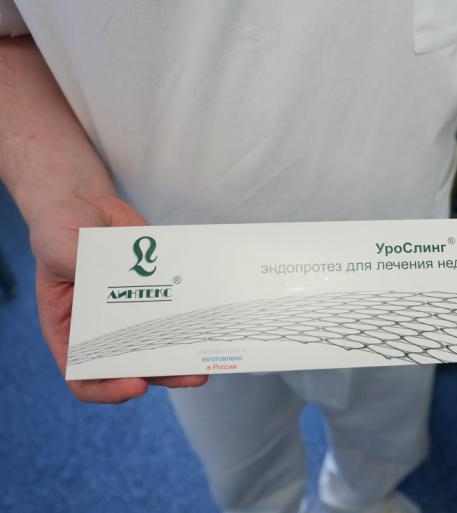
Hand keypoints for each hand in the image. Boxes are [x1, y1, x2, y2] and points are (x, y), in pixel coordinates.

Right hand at [28, 195, 207, 402]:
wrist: (87, 205)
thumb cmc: (60, 230)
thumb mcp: (59, 247)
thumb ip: (78, 264)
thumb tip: (105, 277)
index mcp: (70, 330)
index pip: (83, 374)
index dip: (107, 388)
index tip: (135, 386)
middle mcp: (104, 329)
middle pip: (133, 365)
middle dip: (164, 374)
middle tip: (192, 376)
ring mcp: (134, 314)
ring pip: (161, 345)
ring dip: (186, 354)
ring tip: (210, 360)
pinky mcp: (158, 293)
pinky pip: (177, 312)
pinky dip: (195, 319)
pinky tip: (212, 317)